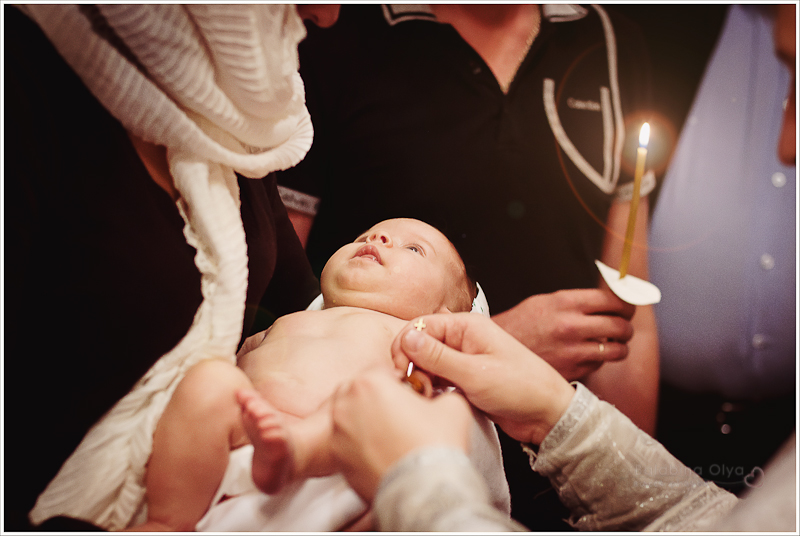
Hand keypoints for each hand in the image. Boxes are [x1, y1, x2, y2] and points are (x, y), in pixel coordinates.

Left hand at [330, 368, 471, 502]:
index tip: (412, 396)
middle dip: (378, 400)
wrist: (425, 492)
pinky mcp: (338, 461)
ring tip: (392, 435)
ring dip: (366, 421)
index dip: (401, 384)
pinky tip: (383, 454)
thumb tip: (439, 396)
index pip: (382, 372)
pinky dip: (361, 446)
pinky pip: (347, 444)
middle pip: (360, 392)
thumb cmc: (436, 445)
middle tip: (401, 415)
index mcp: (369, 382)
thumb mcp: (452, 404)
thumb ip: (440, 392)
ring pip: (350, 418)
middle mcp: (345, 405)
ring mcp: (337, 434)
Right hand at [391, 313, 575, 445]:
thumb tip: (407, 338)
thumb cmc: (521, 388)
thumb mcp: (475, 373)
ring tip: (430, 396)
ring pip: (426, 363)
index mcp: (466, 326)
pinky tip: (437, 399)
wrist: (548, 414)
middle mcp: (462, 338)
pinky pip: (437, 377)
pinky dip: (432, 388)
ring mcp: (462, 358)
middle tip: (418, 388)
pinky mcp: (464, 377)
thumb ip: (438, 356)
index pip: (419, 325)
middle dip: (412, 365)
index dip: (406, 346)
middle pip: (419, 343)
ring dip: (422, 379)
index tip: (404, 372)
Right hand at [492, 289, 634, 379]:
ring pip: (617, 349)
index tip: (628, 306)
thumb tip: (610, 299)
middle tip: (623, 326)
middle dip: (626, 326)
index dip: (627, 303)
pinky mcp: (572, 371)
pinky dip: (599, 360)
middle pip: (621, 325)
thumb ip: (577, 301)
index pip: (613, 301)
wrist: (495, 351)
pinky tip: (588, 354)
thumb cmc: (520, 324)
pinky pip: (600, 364)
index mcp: (565, 303)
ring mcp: (573, 351)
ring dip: (620, 346)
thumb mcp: (545, 302)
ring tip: (613, 343)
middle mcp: (572, 326)